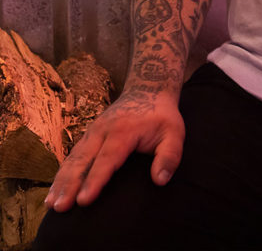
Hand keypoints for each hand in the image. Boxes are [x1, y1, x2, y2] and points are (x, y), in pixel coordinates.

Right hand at [45, 86, 184, 211]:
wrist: (148, 90)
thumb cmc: (162, 116)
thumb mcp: (174, 132)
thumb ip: (170, 155)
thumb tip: (160, 180)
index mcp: (124, 130)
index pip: (108, 158)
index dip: (95, 180)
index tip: (84, 200)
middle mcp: (103, 130)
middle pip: (83, 160)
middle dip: (70, 184)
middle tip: (60, 207)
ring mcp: (93, 132)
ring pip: (74, 158)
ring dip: (61, 181)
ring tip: (51, 204)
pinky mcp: (88, 135)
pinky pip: (73, 156)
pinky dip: (62, 173)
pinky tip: (54, 191)